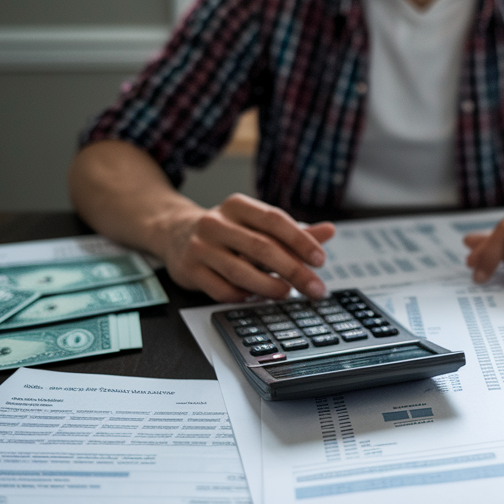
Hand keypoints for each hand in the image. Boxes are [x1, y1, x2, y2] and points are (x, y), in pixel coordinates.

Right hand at [159, 193, 335, 301]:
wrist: (174, 234)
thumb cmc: (228, 231)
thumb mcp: (257, 225)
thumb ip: (293, 231)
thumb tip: (329, 231)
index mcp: (237, 206)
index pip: (274, 220)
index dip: (300, 240)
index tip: (320, 260)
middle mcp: (216, 223)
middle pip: (262, 248)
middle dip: (294, 270)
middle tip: (315, 288)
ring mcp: (200, 247)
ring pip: (241, 272)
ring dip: (269, 286)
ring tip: (287, 293)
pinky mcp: (189, 271)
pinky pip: (221, 290)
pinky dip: (243, 296)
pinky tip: (256, 297)